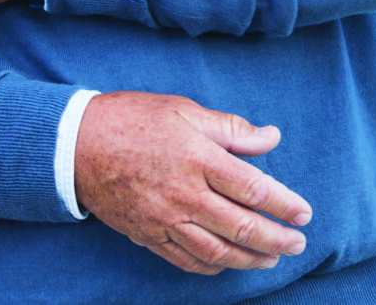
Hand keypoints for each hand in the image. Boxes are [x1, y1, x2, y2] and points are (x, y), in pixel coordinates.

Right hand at [75, 91, 310, 274]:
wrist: (72, 143)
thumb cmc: (129, 119)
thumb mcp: (180, 109)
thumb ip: (229, 128)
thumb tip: (271, 137)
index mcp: (196, 158)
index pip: (255, 189)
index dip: (285, 205)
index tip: (303, 213)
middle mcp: (184, 193)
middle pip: (243, 227)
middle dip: (277, 240)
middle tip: (297, 243)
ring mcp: (165, 218)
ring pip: (219, 251)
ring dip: (252, 259)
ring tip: (270, 258)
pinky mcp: (147, 233)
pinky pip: (187, 260)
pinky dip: (214, 266)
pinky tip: (228, 262)